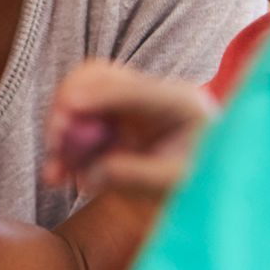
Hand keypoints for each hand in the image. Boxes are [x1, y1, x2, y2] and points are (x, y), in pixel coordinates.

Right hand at [42, 61, 215, 200]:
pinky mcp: (111, 125)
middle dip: (68, 107)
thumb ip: (136, 176)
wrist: (216, 190)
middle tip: (55, 143)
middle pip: (97, 79)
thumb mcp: (176, 183)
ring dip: (60, 132)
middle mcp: (149, 95)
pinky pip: (78, 128)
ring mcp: (127, 107)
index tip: (68, 107)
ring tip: (54, 173)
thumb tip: (89, 175)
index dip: (99, 95)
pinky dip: (65, 149)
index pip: (134, 89)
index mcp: (178, 100)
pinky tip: (59, 176)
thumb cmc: (207, 183)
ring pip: (80, 101)